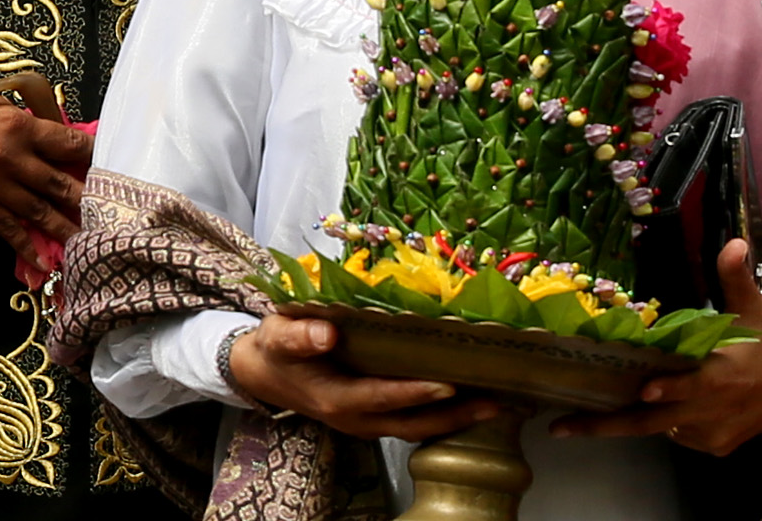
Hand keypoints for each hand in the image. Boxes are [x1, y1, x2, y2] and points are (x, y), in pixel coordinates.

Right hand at [0, 91, 91, 270]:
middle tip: (112, 214)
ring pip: (39, 211)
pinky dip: (27, 247)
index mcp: (19, 125)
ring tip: (89, 243)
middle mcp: (10, 157)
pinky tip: (45, 261)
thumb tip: (56, 137)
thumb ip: (25, 121)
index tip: (109, 166)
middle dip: (87, 199)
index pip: (66, 143)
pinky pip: (8, 230)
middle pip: (59, 182)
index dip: (90, 156)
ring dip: (65, 229)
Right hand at [226, 313, 511, 440]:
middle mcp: (356, 418)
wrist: (265, 373)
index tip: (448, 384)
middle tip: (495, 403)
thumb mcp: (279, 335)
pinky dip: (443, 415)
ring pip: (417, 427)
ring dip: (456, 420)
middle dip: (455, 416)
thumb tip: (326, 333)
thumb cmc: (276, 348)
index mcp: (336, 398)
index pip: (382, 398)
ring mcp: (366, 423)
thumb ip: (300, 335)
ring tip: (496, 405)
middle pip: (412, 423)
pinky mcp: (374, 418)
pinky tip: (469, 400)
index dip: (415, 393)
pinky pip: (413, 422)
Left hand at [554, 240, 761, 454]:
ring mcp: (711, 433)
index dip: (667, 390)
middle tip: (560, 427)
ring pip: (661, 428)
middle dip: (604, 426)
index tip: (644, 388)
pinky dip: (666, 420)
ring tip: (580, 417)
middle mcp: (712, 409)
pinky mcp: (715, 446)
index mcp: (721, 374)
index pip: (689, 386)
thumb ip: (736, 276)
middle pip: (651, 422)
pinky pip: (678, 435)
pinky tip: (659, 402)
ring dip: (630, 418)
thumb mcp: (755, 307)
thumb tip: (733, 241)